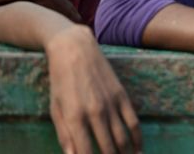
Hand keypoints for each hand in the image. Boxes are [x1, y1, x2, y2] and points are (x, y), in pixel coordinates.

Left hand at [44, 25, 140, 153]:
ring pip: (123, 138)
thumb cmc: (60, 81)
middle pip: (107, 148)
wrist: (75, 50)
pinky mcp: (122, 96)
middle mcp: (94, 112)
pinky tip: (138, 149)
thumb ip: (64, 135)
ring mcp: (111, 103)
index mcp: (74, 117)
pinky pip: (133, 122)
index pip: (84, 152)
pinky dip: (137, 138)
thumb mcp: (55, 108)